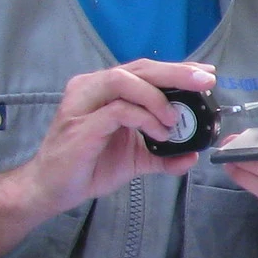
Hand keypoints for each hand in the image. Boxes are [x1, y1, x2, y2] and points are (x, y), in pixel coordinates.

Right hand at [20, 59, 213, 215]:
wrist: (53, 189)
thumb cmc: (88, 167)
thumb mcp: (135, 159)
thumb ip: (162, 155)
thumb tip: (192, 156)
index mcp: (104, 90)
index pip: (144, 71)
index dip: (176, 69)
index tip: (205, 74)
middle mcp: (92, 88)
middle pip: (139, 68)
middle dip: (176, 72)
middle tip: (204, 80)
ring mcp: (83, 104)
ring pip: (125, 80)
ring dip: (157, 97)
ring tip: (174, 120)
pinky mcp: (81, 125)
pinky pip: (118, 110)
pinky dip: (144, 118)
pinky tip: (159, 133)